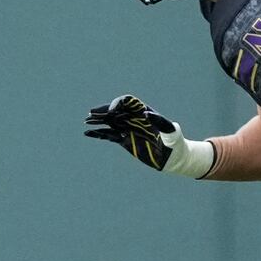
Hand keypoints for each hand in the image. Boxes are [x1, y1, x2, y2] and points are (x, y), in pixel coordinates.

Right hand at [83, 95, 212, 177]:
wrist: (172, 157)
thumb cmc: (175, 141)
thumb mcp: (171, 130)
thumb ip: (161, 121)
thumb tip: (147, 114)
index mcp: (144, 111)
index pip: (127, 102)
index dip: (118, 103)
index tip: (112, 111)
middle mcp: (134, 118)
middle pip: (115, 110)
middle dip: (103, 111)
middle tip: (92, 113)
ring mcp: (128, 129)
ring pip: (109, 122)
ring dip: (98, 121)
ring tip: (86, 121)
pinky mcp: (124, 140)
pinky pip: (108, 135)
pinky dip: (98, 134)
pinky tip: (88, 133)